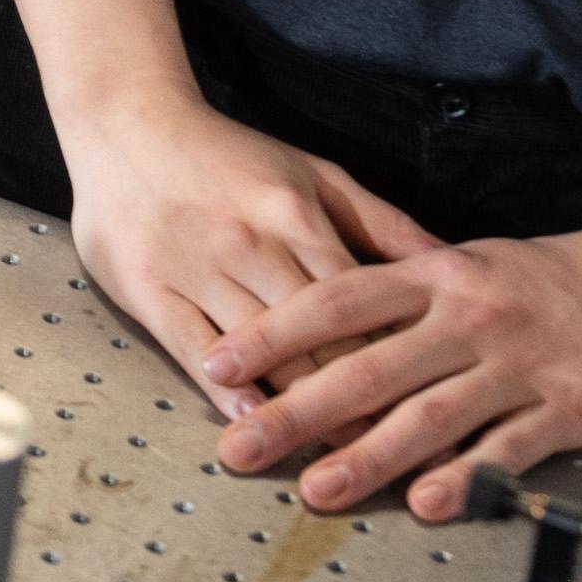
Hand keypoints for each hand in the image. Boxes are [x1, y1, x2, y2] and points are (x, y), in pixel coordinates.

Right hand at [57, 88, 429, 423]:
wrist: (128, 123)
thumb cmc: (229, 154)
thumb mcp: (315, 173)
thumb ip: (381, 222)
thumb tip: (454, 262)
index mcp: (299, 218)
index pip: (362, 305)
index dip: (398, 361)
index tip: (428, 410)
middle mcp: (253, 246)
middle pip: (318, 338)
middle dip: (360, 400)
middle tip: (394, 454)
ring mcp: (198, 269)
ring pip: (262, 350)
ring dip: (301, 407)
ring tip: (338, 459)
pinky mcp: (151, 289)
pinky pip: (193, 347)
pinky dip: (225, 386)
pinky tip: (251, 421)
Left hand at [203, 228, 581, 522]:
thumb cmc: (543, 281)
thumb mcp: (463, 263)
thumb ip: (395, 295)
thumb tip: (309, 327)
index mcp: (436, 276)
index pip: (338, 299)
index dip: (273, 332)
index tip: (219, 363)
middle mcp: (469, 318)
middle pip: (369, 366)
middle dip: (297, 410)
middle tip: (242, 445)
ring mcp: (516, 365)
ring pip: (430, 415)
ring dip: (368, 456)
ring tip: (318, 489)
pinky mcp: (563, 409)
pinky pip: (507, 449)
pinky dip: (467, 478)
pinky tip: (428, 503)